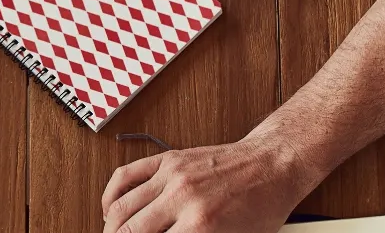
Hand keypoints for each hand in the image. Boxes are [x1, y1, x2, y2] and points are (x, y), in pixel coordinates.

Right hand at [101, 138, 311, 232]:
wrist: (273, 165)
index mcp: (202, 226)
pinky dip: (111, 196)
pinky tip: (110, 211)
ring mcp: (171, 175)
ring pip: (121, 208)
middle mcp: (182, 198)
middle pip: (129, 232)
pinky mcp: (167, 159)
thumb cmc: (262, 206)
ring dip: (110, 228)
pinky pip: (125, 176)